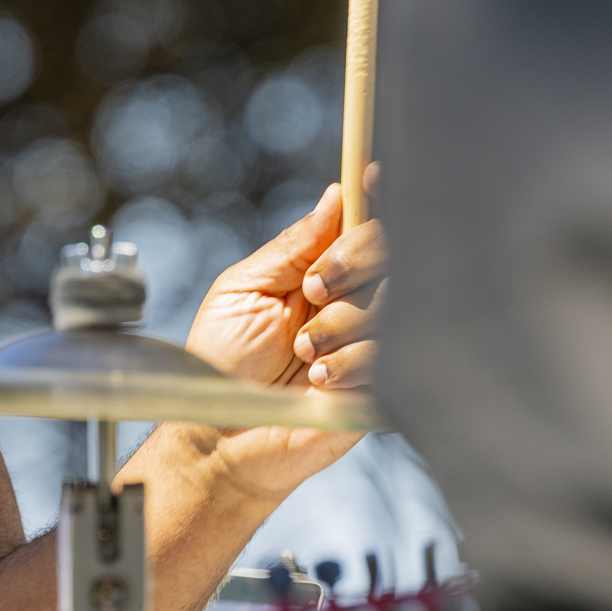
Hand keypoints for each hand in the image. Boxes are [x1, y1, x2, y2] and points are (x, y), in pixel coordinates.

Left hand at [180, 179, 386, 499]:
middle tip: (312, 291)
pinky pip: (390, 355)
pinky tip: (319, 381)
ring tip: (303, 353)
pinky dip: (348, 362)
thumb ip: (292, 246)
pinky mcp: (383, 386)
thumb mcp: (243, 290)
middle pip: (392, 249)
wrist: (219, 435)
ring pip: (392, 303)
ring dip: (339, 324)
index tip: (369, 175)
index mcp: (325, 270)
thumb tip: (336, 195)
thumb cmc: (222, 365)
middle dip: (349, 262)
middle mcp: (356, 299)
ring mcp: (374, 342)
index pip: (365, 220)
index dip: (375, 192)